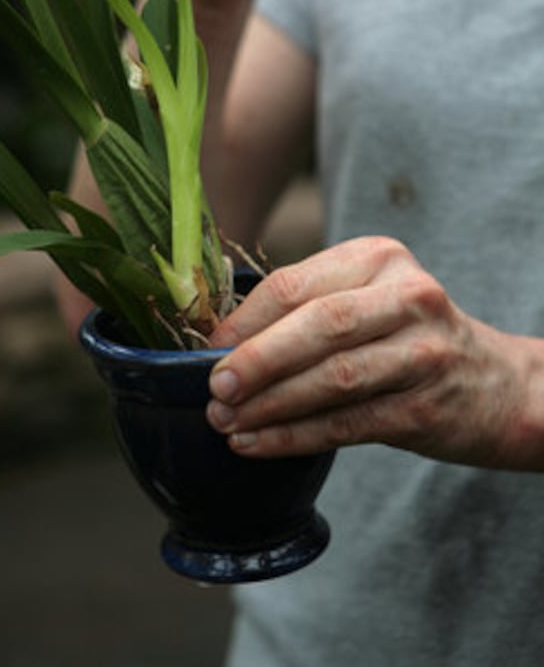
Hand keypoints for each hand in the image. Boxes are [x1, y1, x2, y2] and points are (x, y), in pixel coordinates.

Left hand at [207, 236, 543, 469]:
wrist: (497, 384)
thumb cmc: (408, 337)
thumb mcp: (368, 298)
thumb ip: (307, 309)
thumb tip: (219, 343)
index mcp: (378, 257)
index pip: (294, 283)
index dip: (243, 319)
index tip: (205, 348)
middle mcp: (407, 296)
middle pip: (317, 326)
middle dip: (256, 360)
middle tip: (213, 388)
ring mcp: (423, 352)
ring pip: (333, 378)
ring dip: (270, 404)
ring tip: (225, 421)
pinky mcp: (427, 407)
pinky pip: (348, 425)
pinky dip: (294, 436)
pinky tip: (256, 443)